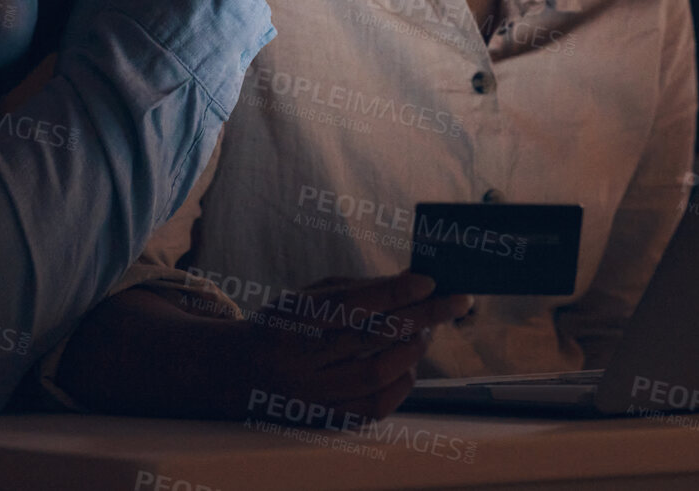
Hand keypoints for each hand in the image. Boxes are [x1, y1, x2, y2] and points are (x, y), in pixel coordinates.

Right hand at [207, 272, 472, 421]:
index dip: (394, 292)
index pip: (353, 304)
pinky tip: (408, 365)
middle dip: (421, 317)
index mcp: (296, 320)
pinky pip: (375, 406)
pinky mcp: (325, 419)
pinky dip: (401, 384)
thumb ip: (360, 288)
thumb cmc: (287, 323)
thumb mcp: (310, 296)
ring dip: (413, 350)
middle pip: (373, 339)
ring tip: (427, 331)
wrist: (241, 372)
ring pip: (377, 374)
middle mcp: (303, 360)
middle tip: (456, 302)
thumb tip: (415, 282)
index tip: (428, 280)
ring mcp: (314, 395)